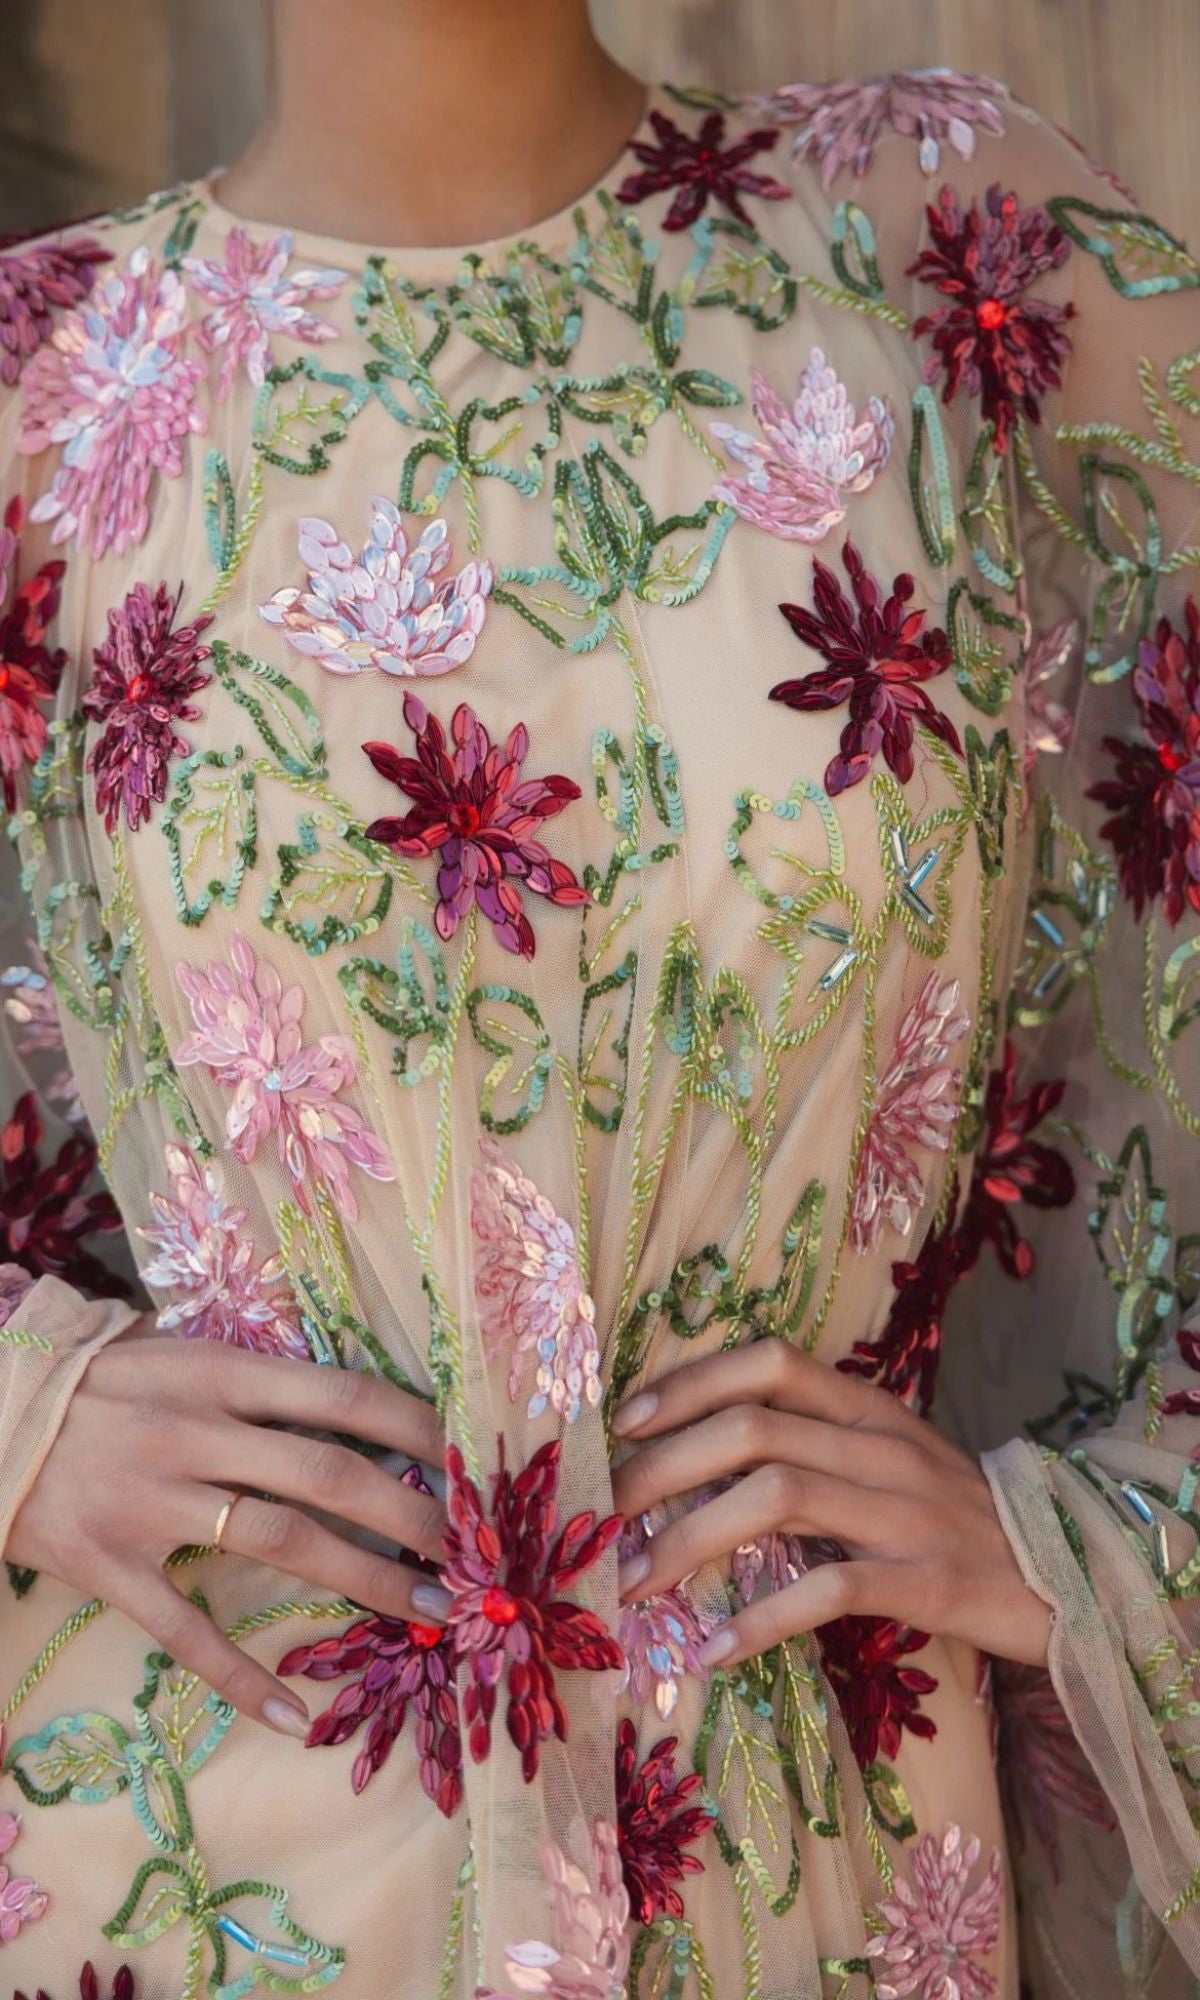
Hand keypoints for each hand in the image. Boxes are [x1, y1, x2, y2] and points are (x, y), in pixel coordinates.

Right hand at [6, 1326, 449, 1735]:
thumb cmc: (100, 1383)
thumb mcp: (181, 1354)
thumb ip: (258, 1381)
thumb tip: (358, 1410)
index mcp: (221, 1372)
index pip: (342, 1397)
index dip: (416, 1430)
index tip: (470, 1460)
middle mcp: (196, 1432)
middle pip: (328, 1474)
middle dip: (413, 1514)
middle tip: (469, 1550)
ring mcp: (153, 1500)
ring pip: (281, 1542)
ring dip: (364, 1580)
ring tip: (427, 1610)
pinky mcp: (109, 1564)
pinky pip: (185, 1629)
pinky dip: (240, 1677)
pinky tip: (294, 1715)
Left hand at [610, 1340, 1050, 1671]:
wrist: (1062, 1571)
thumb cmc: (950, 1514)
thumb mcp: (883, 1456)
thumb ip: (808, 1445)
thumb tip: (694, 1459)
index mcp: (866, 1406)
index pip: (768, 1361)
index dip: (689, 1383)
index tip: (626, 1421)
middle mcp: (880, 1446)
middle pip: (752, 1430)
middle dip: (661, 1469)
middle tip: (603, 1516)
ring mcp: (904, 1511)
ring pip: (777, 1498)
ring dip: (688, 1539)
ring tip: (634, 1582)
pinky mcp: (924, 1580)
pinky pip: (829, 1590)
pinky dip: (761, 1619)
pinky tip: (714, 1648)